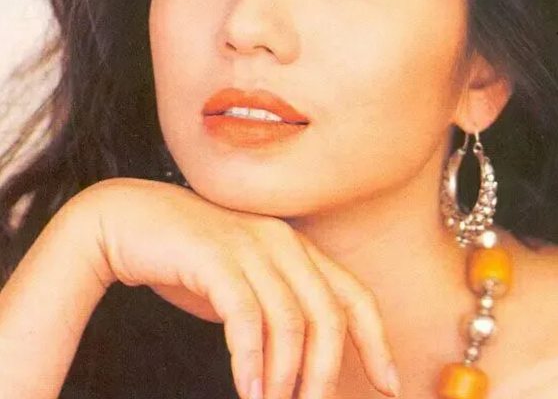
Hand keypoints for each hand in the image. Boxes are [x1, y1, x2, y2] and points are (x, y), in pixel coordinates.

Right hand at [68, 178, 397, 398]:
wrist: (133, 220)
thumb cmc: (192, 258)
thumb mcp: (246, 283)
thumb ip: (276, 311)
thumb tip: (301, 365)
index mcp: (297, 246)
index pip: (354, 295)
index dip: (378, 341)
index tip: (389, 384)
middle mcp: (281, 241)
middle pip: (329, 315)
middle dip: (327, 374)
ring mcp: (249, 245)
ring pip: (291, 320)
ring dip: (285, 377)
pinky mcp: (215, 256)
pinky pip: (245, 315)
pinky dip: (250, 359)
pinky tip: (246, 389)